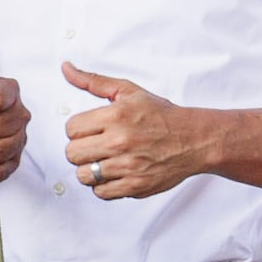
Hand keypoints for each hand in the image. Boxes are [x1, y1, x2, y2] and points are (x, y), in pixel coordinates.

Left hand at [57, 63, 212, 201]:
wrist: (194, 139)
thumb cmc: (162, 116)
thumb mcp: (128, 91)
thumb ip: (94, 81)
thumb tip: (67, 68)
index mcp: (115, 116)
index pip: (71, 129)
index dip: (78, 129)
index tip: (90, 130)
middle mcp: (120, 141)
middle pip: (72, 153)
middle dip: (80, 149)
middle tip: (95, 146)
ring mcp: (127, 166)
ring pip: (83, 175)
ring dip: (90, 169)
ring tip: (105, 160)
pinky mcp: (135, 186)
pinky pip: (101, 192)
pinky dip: (104, 186)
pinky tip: (114, 173)